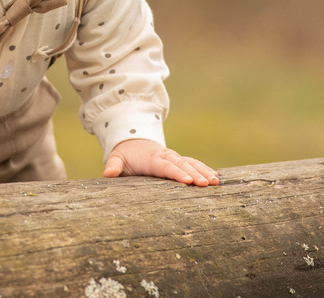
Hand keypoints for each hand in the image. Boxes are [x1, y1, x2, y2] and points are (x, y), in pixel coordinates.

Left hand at [104, 139, 218, 186]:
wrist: (133, 140)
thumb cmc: (125, 154)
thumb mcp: (116, 158)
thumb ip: (113, 166)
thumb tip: (108, 174)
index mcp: (151, 158)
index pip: (165, 166)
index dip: (176, 173)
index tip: (188, 181)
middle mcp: (165, 156)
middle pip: (182, 165)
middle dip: (194, 174)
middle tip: (206, 184)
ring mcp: (173, 157)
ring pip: (190, 163)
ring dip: (203, 171)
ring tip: (215, 181)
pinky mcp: (178, 160)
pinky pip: (193, 163)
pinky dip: (204, 168)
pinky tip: (215, 177)